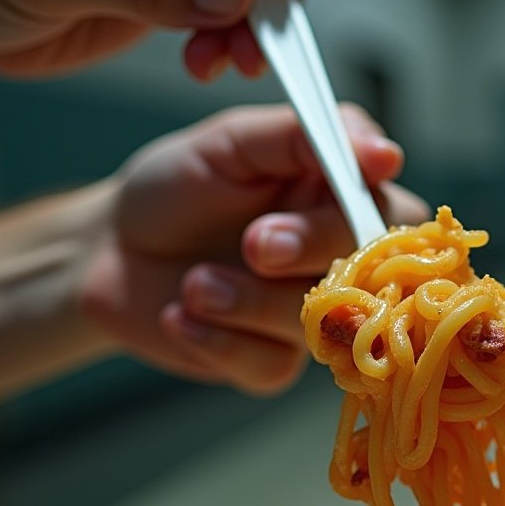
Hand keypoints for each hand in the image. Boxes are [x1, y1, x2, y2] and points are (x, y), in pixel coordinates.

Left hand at [80, 104, 429, 393]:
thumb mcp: (230, 144)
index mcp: (340, 197)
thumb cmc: (176, 186)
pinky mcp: (270, 363)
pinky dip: (216, 340)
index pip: (395, 213)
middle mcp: (338, 261)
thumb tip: (384, 152)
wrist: (109, 251)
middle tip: (252, 243)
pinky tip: (179, 315)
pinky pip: (271, 366)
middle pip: (371, 276)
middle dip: (308, 254)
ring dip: (247, 301)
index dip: (363, 212)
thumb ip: (299, 138)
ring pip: (319, 326)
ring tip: (193, 283)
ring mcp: (309, 318)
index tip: (321, 193)